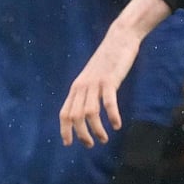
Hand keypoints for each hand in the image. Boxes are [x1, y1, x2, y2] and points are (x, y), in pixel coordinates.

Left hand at [60, 25, 142, 147]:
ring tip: (104, 139)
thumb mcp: (92, 77)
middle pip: (75, 116)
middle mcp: (82, 86)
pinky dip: (112, 116)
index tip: (68, 144)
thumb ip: (87, 92)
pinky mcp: (109, 80)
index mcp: (76, 87)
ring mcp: (95, 83)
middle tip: (91, 144)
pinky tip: (117, 125)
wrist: (119, 39)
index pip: (64, 112)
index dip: (65, 130)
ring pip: (90, 112)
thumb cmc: (107, 60)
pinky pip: (108, 102)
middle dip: (81, 134)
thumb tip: (86, 111)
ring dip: (96, 130)